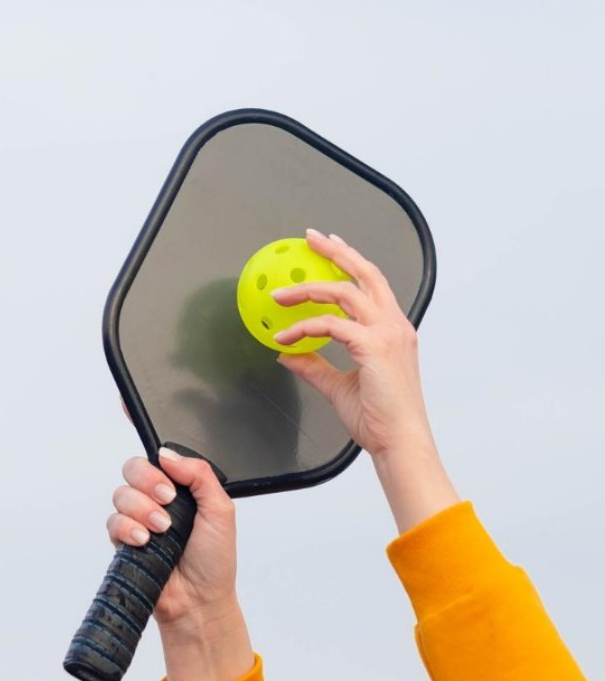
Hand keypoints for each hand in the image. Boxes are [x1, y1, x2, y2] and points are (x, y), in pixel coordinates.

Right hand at [106, 448, 237, 629]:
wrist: (199, 600)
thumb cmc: (213, 559)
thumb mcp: (220, 510)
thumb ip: (199, 474)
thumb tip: (167, 454)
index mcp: (180, 488)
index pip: (158, 459)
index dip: (157, 465)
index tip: (168, 481)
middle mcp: (156, 499)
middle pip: (133, 468)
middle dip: (148, 482)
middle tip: (168, 501)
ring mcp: (139, 519)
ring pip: (121, 494)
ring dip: (142, 509)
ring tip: (162, 530)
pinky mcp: (124, 541)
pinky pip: (112, 521)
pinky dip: (127, 528)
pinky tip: (144, 540)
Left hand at [273, 228, 431, 457]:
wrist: (399, 442)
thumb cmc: (380, 419)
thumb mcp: (340, 387)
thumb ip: (316, 366)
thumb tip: (289, 354)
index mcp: (393, 331)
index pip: (372, 284)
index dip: (350, 262)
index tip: (329, 248)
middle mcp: (394, 325)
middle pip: (365, 273)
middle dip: (336, 251)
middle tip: (310, 238)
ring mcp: (387, 333)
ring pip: (345, 292)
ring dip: (308, 289)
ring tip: (281, 293)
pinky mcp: (374, 346)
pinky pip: (331, 325)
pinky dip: (305, 327)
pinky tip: (286, 336)